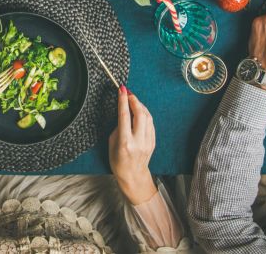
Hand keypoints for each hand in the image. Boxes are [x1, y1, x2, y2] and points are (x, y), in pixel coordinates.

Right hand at [109, 86, 156, 204]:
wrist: (133, 176)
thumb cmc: (118, 161)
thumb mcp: (112, 143)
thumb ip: (119, 127)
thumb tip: (124, 112)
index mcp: (125, 142)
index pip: (124, 116)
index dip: (123, 100)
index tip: (122, 89)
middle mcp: (138, 141)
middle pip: (139, 114)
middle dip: (134, 100)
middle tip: (128, 93)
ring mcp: (147, 142)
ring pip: (147, 117)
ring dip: (140, 105)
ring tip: (133, 100)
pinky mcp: (153, 142)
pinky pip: (150, 123)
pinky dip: (145, 114)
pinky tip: (140, 111)